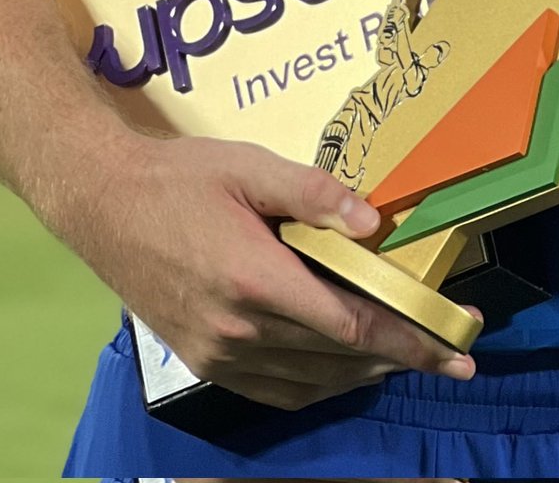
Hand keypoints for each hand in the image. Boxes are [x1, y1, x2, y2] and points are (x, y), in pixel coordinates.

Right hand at [53, 132, 476, 410]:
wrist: (102, 203)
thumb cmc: (181, 177)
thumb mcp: (250, 168)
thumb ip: (315, 195)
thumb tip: (374, 223)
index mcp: (257, 279)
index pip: (351, 325)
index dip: (410, 339)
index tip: (456, 346)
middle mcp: (240, 330)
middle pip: (340, 358)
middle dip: (402, 358)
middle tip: (452, 355)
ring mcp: (218, 354)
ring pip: (311, 381)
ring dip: (365, 375)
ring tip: (406, 358)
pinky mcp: (202, 361)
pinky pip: (275, 391)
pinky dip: (318, 387)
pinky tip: (342, 371)